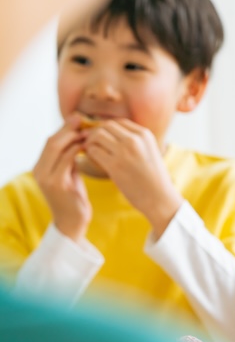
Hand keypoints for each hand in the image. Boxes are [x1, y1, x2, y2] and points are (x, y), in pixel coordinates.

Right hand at [32, 114, 91, 240]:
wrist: (72, 222)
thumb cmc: (73, 197)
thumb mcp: (69, 174)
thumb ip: (69, 159)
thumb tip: (78, 138)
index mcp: (40, 167)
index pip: (50, 141)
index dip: (64, 128)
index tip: (79, 118)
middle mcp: (39, 170)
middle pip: (51, 141)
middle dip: (68, 128)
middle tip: (83, 119)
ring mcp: (46, 177)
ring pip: (56, 148)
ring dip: (74, 137)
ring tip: (89, 132)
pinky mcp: (56, 184)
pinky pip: (66, 160)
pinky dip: (77, 150)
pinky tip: (89, 146)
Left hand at [82, 119, 182, 237]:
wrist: (160, 197)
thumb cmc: (154, 178)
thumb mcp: (150, 152)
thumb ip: (137, 141)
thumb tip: (114, 135)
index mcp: (145, 134)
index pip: (119, 122)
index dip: (107, 128)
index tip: (102, 137)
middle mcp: (135, 139)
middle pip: (106, 126)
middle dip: (95, 133)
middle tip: (92, 144)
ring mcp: (124, 152)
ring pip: (97, 136)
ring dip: (90, 143)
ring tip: (92, 153)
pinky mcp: (115, 165)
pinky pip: (93, 151)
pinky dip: (89, 154)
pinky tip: (94, 162)